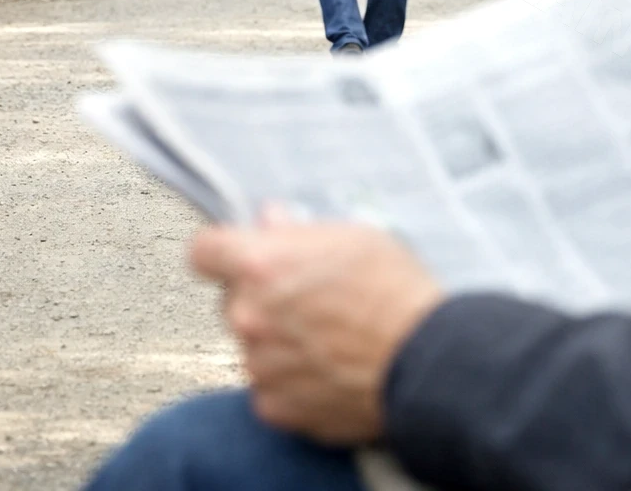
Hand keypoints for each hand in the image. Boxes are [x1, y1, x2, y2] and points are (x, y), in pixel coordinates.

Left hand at [191, 220, 444, 444]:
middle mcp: (249, 315)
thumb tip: (271, 223)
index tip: (237, 257)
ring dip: (278, 342)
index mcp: (262, 264)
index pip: (204, 251)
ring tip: (330, 339)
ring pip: (253, 345)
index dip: (221, 252)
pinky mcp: (275, 407)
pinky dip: (292, 382)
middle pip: (233, 300)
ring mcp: (258, 365)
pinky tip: (330, 370)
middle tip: (309, 299)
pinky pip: (270, 388)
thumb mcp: (355, 238)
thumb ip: (300, 233)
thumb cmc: (398, 294)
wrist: (425, 362)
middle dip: (262, 298)